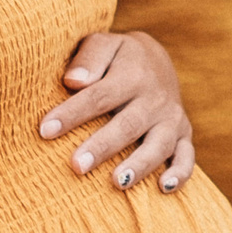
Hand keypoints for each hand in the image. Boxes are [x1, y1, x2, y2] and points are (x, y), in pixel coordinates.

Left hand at [42, 32, 195, 193]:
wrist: (157, 58)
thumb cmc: (117, 57)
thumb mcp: (104, 44)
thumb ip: (89, 59)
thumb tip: (73, 81)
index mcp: (132, 74)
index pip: (98, 96)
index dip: (72, 114)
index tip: (45, 130)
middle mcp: (154, 98)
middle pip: (127, 125)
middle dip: (103, 147)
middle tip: (77, 166)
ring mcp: (171, 118)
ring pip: (158, 144)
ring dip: (139, 165)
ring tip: (117, 182)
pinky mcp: (183, 134)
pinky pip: (186, 155)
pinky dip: (180, 173)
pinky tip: (164, 188)